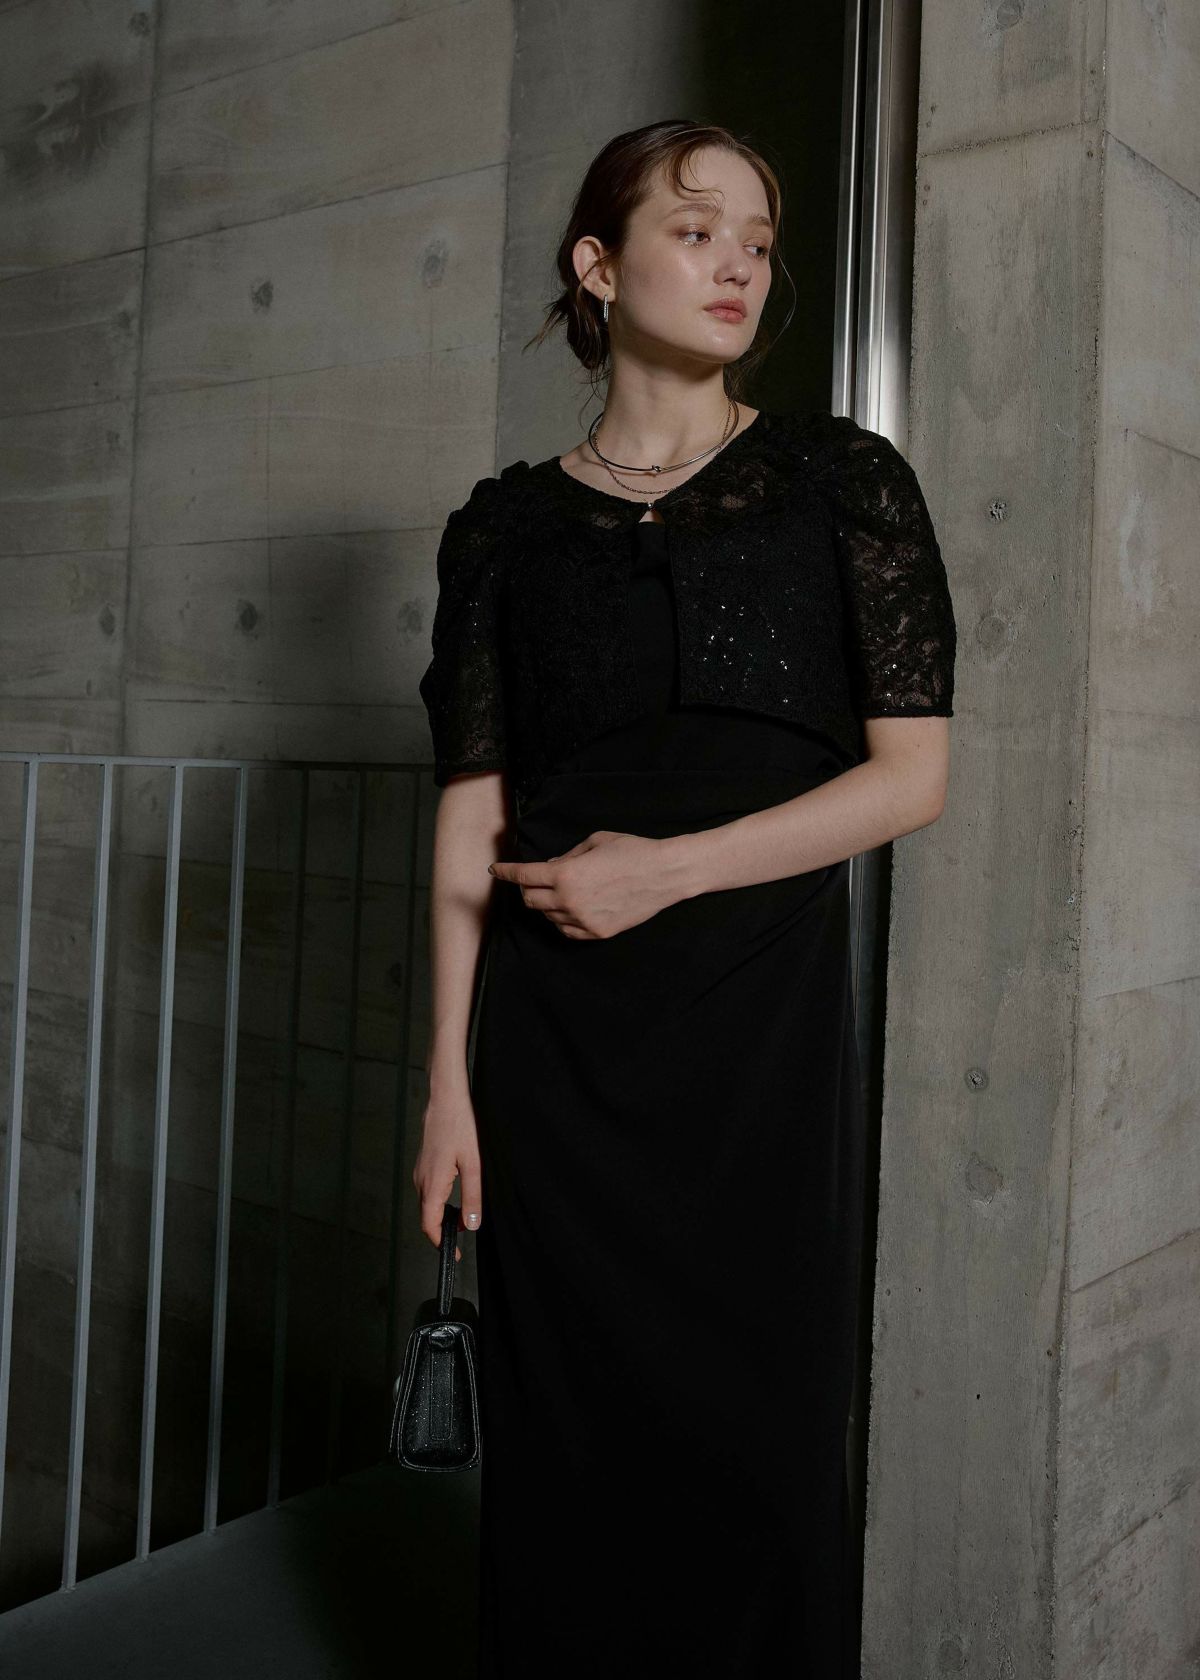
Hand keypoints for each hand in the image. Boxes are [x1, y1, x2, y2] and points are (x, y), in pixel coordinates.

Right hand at [412, 1090, 482, 1259]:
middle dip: (441, 1231)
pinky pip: (428, 1189)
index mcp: (432, 1184)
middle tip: (461, 1240)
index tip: (452, 1255)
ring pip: (427, 1203)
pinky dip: (439, 1200)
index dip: (440, 1243)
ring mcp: (420, 1170)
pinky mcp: (423, 1162)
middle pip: (426, 1216)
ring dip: (441, 1215)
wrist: (445, 1097)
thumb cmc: (459, 1126)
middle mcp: (421, 1180)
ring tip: (462, 1218)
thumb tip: (471, 1225)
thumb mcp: (473, 1164)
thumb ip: (472, 1196)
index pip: (429, 1225)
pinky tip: (455, 1195)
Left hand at [489, 830, 677, 938]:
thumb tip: (551, 867)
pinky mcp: (596, 933)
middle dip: (527, 888)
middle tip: (534, 879)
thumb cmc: (631, 851)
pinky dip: (561, 918)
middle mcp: (569, 901)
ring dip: (547, 903)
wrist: (664, 874)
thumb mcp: (594, 842)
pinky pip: (566, 930)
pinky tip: (571, 907)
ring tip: (563, 890)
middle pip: (530, 900)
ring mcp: (582, 920)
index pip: (524, 876)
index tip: (496, 870)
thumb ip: (566, 856)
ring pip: (548, 916)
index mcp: (566, 874)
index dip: (506, 872)